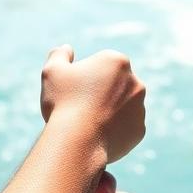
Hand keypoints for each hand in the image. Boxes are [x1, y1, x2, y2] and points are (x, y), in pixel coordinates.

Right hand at [40, 45, 145, 163]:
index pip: (100, 66)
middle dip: (100, 92)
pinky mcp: (139, 130)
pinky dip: (113, 130)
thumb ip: (59, 55)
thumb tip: (67, 49)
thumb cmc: (63, 102)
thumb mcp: (52, 72)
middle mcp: (136, 82)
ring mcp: (140, 107)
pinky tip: (97, 136)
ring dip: (109, 111)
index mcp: (117, 61)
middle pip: (114, 85)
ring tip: (88, 124)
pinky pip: (125, 127)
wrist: (78, 143)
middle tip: (79, 108)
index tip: (73, 91)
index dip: (83, 78)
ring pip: (121, 106)